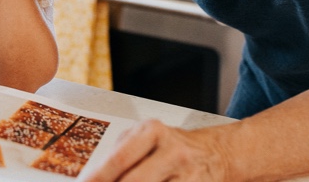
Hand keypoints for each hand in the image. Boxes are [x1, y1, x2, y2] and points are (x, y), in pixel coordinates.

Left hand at [79, 119, 228, 181]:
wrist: (216, 153)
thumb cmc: (171, 147)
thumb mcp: (145, 139)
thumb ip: (120, 155)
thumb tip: (92, 178)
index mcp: (153, 131)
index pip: (119, 158)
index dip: (98, 177)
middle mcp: (172, 151)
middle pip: (134, 181)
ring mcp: (188, 174)